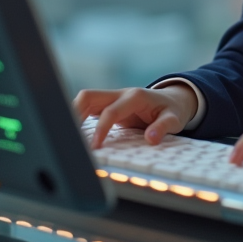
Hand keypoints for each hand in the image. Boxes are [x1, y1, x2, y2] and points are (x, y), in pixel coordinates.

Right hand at [73, 85, 197, 148]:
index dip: (100, 129)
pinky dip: (78, 117)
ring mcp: (112, 98)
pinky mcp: (108, 105)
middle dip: (75, 114)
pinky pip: (88, 107)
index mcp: (134, 97)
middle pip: (89, 96)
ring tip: (68, 137)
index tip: (94, 147)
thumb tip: (151, 139)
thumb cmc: (171, 110)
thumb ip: (163, 127)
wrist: (172, 99)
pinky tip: (74, 134)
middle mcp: (120, 94)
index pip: (110, 112)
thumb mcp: (174, 119)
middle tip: (70, 137)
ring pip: (85, 100)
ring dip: (74, 115)